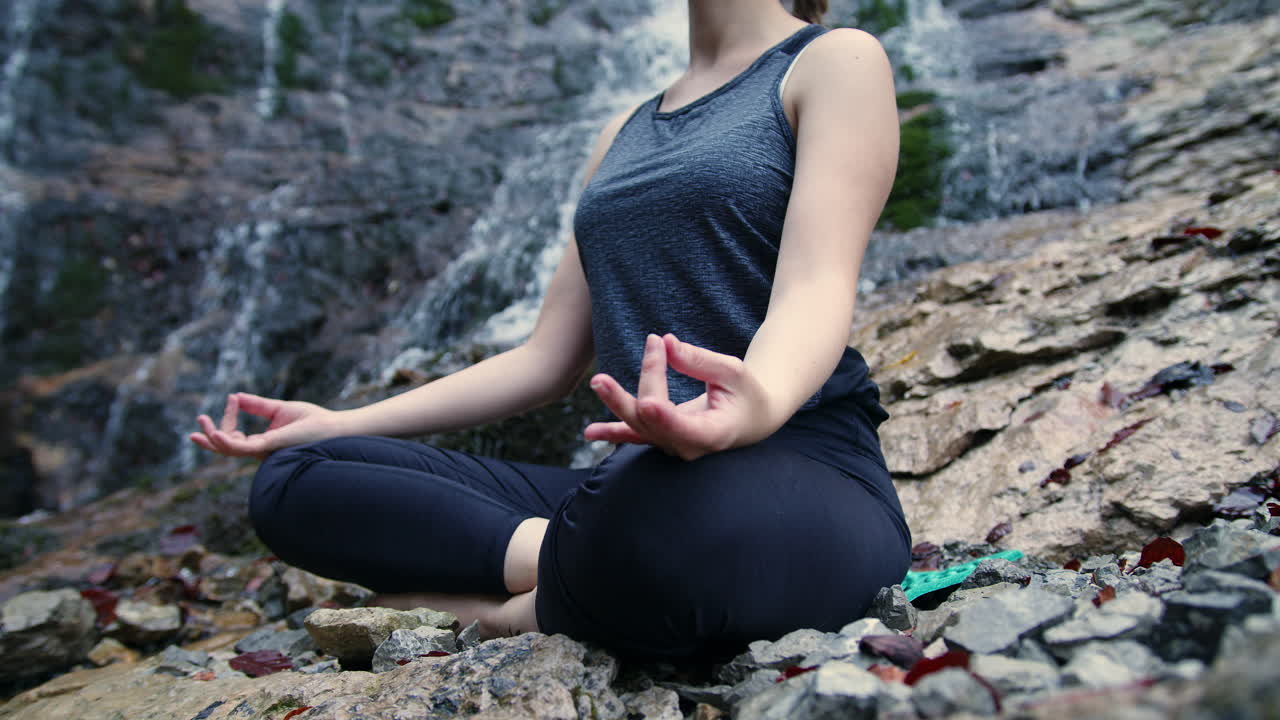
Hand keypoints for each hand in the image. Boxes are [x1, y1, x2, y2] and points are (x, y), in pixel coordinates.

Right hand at [189, 392, 340, 458]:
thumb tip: (236, 396)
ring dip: (214, 442)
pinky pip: (246, 449)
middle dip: (210, 439)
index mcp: (264, 443)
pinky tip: (218, 436)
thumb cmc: (314, 421)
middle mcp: (263, 451)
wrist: (335, 428)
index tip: (232, 398)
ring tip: (199, 432)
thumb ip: (257, 405)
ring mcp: (267, 451)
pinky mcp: (272, 447)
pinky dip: (229, 443)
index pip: (236, 435)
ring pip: (233, 451)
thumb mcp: (279, 409)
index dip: (229, 417)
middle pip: (229, 447)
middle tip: (197, 425)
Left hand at [583, 334, 775, 460]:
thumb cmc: (745, 393)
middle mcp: (688, 446)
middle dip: (649, 379)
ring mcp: (672, 445)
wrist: (749, 419)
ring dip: (618, 401)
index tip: (648, 403)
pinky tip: (590, 433)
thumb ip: (700, 360)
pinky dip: (613, 432)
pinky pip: (635, 435)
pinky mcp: (661, 438)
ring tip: (598, 381)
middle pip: (656, 419)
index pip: (685, 428)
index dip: (665, 417)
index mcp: (713, 433)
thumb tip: (666, 343)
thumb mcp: (733, 372)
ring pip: (639, 424)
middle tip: (650, 346)